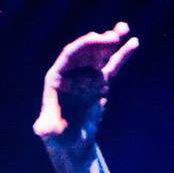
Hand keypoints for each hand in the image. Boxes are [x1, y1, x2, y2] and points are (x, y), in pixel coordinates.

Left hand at [33, 22, 138, 157]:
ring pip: (99, 54)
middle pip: (86, 51)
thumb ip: (45, 128)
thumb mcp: (49, 132)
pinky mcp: (101, 84)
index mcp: (56, 77)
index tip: (100, 39)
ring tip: (124, 28)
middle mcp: (71, 73)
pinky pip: (112, 66)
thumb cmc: (56, 137)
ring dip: (110, 40)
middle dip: (99, 41)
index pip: (70, 55)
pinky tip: (133, 43)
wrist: (71, 144)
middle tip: (115, 36)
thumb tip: (40, 129)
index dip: (85, 45)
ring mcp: (87, 77)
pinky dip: (122, 55)